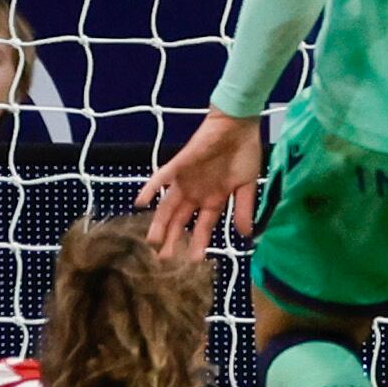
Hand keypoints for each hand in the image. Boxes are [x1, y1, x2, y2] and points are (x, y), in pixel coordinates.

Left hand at [137, 110, 263, 256]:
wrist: (238, 124)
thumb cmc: (244, 153)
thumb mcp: (247, 185)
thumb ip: (243, 209)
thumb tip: (246, 235)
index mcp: (213, 199)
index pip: (202, 227)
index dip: (198, 243)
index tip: (193, 262)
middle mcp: (196, 193)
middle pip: (180, 221)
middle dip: (173, 240)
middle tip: (163, 261)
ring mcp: (185, 180)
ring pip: (168, 206)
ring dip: (159, 223)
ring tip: (152, 242)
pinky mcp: (180, 165)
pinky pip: (161, 178)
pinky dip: (151, 189)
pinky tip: (140, 202)